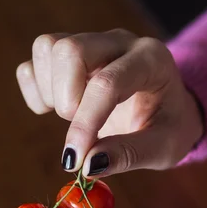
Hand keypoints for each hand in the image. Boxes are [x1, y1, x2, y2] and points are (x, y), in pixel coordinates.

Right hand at [16, 29, 203, 176]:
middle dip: (65, 100)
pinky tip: (56, 107)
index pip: (107, 83)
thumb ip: (128, 155)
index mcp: (151, 60)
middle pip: (69, 50)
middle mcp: (119, 42)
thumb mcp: (163, 148)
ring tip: (72, 116)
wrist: (170, 109)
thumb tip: (87, 165)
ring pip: (48, 47)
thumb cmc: (170, 129)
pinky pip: (38, 57)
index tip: (75, 159)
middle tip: (83, 131)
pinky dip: (36, 87)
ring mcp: (93, 42)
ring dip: (50, 91)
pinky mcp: (71, 52)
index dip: (85, 123)